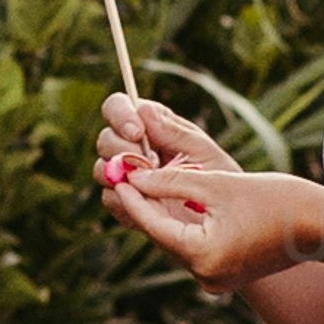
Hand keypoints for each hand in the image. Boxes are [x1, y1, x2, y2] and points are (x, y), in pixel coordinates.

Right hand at [96, 88, 230, 192]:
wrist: (223, 217)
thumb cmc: (217, 177)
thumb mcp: (203, 151)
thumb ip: (174, 132)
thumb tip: (143, 109)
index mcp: (148, 124)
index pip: (117, 106)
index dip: (120, 115)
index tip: (137, 132)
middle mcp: (130, 147)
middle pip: (105, 139)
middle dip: (121, 149)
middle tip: (148, 163)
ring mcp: (124, 176)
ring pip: (101, 169)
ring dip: (121, 175)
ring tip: (151, 185)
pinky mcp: (124, 203)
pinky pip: (111, 199)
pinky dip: (126, 200)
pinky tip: (149, 203)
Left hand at [111, 152, 323, 291]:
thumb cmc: (278, 200)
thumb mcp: (218, 184)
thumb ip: (172, 181)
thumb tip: (135, 176)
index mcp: (203, 255)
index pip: (153, 224)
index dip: (132, 196)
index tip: (116, 172)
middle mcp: (205, 275)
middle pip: (162, 235)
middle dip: (145, 204)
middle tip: (126, 172)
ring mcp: (216, 279)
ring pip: (177, 241)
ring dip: (163, 213)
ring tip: (145, 180)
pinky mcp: (226, 274)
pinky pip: (194, 247)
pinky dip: (185, 224)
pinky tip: (174, 199)